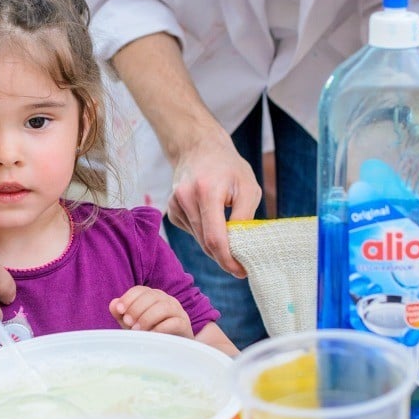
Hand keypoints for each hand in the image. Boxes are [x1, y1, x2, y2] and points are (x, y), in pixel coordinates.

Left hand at [109, 286, 193, 337]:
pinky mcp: (185, 325)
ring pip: (164, 307)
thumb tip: (113, 304)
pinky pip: (174, 322)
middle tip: (128, 323)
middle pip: (151, 296)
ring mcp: (177, 312)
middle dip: (136, 308)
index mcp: (153, 296)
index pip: (140, 290)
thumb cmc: (150, 333)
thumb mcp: (132, 324)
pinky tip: (150, 336)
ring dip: (147, 318)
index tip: (119, 310)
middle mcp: (166, 300)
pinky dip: (160, 328)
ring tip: (137, 330)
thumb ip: (122, 315)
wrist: (172, 350)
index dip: (128, 298)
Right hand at [110, 33, 258, 278]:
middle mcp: (185, 199)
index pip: (215, 238)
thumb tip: (241, 247)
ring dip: (216, 245)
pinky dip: (204, 233)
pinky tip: (211, 217)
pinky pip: (192, 232)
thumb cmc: (227, 166)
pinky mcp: (171, 211)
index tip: (241, 271)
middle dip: (224, 257)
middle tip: (241, 264)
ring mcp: (175, 205)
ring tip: (231, 237)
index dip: (228, 260)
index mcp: (206, 192)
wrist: (197, 148)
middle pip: (206, 243)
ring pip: (198, 240)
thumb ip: (244, 217)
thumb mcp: (247, 186)